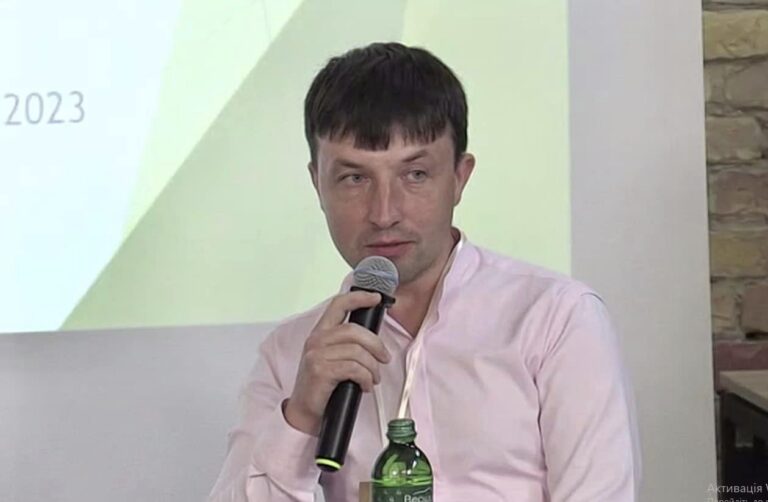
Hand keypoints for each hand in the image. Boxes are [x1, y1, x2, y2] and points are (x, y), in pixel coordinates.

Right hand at [283, 290, 391, 435]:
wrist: (305, 413)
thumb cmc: (322, 387)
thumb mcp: (332, 359)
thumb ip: (346, 344)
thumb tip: (373, 340)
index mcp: (320, 333)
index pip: (338, 305)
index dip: (358, 297)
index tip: (375, 298)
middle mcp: (316, 340)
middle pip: (354, 330)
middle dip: (376, 345)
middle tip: (384, 359)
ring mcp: (316, 355)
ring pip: (357, 351)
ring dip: (372, 367)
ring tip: (373, 379)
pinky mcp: (321, 371)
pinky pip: (354, 368)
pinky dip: (366, 378)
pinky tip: (365, 386)